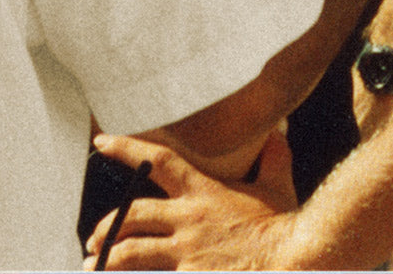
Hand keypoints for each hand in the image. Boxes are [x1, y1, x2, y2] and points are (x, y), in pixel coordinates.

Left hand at [84, 131, 298, 270]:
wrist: (298, 265)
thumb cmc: (287, 232)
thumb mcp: (277, 190)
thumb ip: (273, 160)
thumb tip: (278, 132)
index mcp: (203, 192)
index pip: (157, 160)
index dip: (127, 148)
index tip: (100, 142)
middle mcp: (188, 220)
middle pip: (134, 214)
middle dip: (109, 224)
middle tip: (94, 237)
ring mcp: (187, 254)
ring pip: (133, 252)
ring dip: (110, 258)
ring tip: (94, 264)